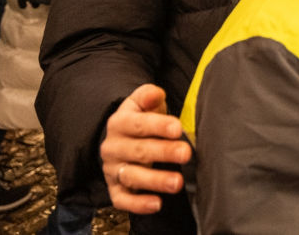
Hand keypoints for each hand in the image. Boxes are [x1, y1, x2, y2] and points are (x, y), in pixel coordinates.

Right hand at [100, 83, 191, 213]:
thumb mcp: (142, 102)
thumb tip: (156, 94)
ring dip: (155, 180)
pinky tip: (157, 204)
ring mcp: (112, 170)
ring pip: (132, 176)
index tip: (177, 128)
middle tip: (186, 153)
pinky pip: (122, 199)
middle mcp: (112, 147)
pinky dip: (138, 204)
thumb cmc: (141, 118)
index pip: (138, 124)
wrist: (122, 138)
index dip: (158, 126)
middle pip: (138, 151)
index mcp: (119, 122)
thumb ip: (148, 96)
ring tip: (177, 182)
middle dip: (163, 152)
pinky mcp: (114, 188)